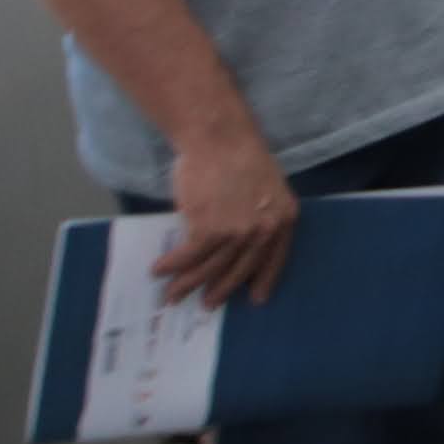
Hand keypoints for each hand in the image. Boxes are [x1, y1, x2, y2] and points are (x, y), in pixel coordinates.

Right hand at [161, 126, 300, 308]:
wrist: (220, 139)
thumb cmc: (238, 156)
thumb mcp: (262, 188)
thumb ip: (253, 215)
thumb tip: (231, 242)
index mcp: (284, 218)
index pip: (275, 258)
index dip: (264, 280)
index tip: (257, 299)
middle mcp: (264, 231)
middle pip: (240, 270)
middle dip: (221, 290)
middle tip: (208, 304)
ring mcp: (237, 233)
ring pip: (210, 268)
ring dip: (187, 284)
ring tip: (173, 295)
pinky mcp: (209, 230)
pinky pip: (187, 256)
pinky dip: (171, 265)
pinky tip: (159, 270)